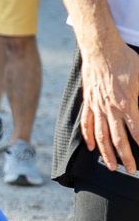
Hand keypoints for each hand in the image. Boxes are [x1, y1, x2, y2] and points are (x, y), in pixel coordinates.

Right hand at [79, 40, 138, 172]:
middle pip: (117, 139)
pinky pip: (87, 124)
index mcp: (127, 103)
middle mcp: (110, 109)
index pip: (136, 129)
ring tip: (111, 167)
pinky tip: (92, 148)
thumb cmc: (125, 60)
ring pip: (100, 136)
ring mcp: (97, 107)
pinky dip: (88, 138)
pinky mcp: (89, 103)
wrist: (100, 49)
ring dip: (106, 154)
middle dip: (125, 157)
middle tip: (132, 171)